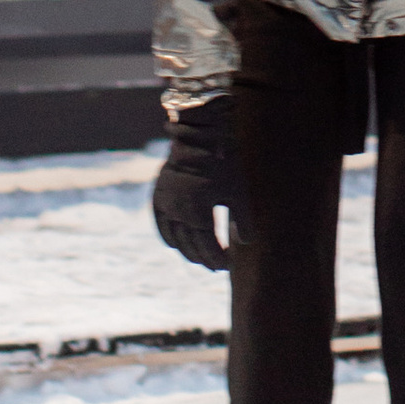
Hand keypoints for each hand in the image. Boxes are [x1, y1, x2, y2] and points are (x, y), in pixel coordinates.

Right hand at [151, 95, 244, 268]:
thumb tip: (245, 243)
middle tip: (216, 266)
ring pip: (175, 238)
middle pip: (191, 247)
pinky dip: (167, 236)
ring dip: (187, 251)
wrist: (199, 137)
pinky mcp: (159, 194)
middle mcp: (178, 214)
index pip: (208, 248)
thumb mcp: (239, 193)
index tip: (228, 265)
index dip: (219, 259)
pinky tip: (174, 244)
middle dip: (205, 259)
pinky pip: (160, 223)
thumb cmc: (223, 165)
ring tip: (199, 259)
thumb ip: (243, 221)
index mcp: (198, 216)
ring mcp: (166, 205)